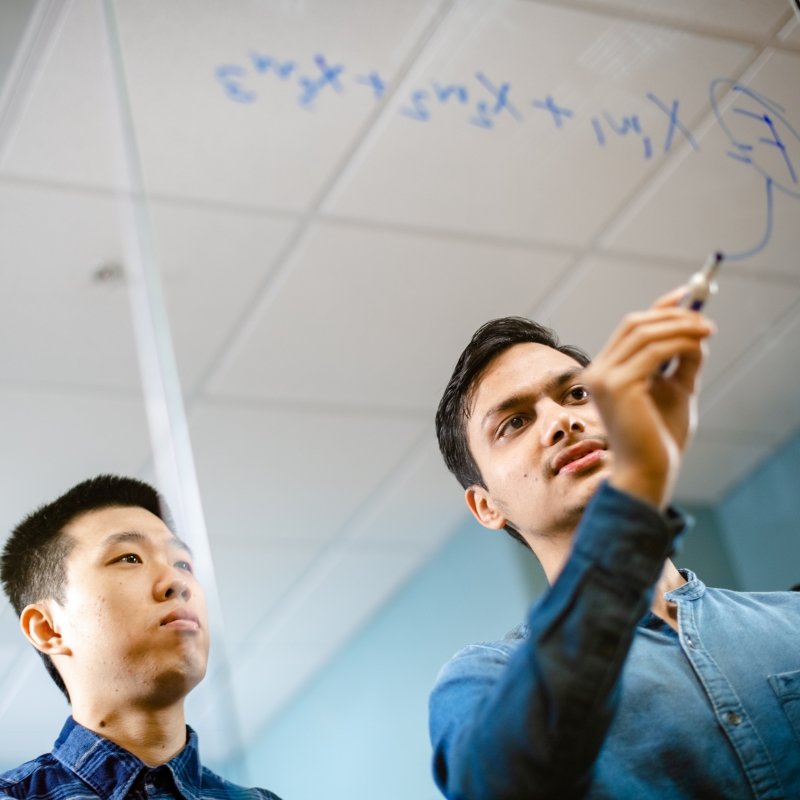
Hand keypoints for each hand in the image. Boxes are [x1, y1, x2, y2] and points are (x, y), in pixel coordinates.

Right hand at [582, 287, 714, 507]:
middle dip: (671, 315)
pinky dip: (679, 343)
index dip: (658, 308)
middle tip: (705, 319)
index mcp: (604, 371)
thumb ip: (681, 361)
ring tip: (707, 332)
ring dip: (680, 327)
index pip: (629, 328)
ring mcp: (602, 377)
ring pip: (644, 333)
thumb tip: (697, 330)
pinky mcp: (616, 385)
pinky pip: (653, 351)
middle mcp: (596, 371)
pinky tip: (697, 348)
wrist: (649, 471)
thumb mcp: (675, 390)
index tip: (688, 295)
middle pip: (633, 324)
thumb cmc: (659, 437)